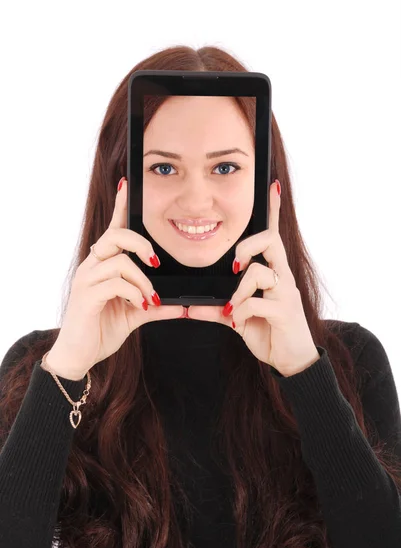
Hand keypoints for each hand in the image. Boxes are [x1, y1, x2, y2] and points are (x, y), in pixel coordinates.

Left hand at [187, 180, 319, 376]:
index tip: (272, 187)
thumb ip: (216, 309)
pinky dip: (239, 313)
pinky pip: (255, 303)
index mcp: (273, 273)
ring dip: (238, 292)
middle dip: (247, 246)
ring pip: (259, 273)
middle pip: (271, 241)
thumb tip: (190, 307)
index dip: (273, 211)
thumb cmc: (269, 331)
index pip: (273, 235)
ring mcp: (285, 294)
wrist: (291, 360)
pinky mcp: (284, 312)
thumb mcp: (239, 317)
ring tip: (232, 310)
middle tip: (234, 265)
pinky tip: (238, 322)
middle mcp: (282, 278)